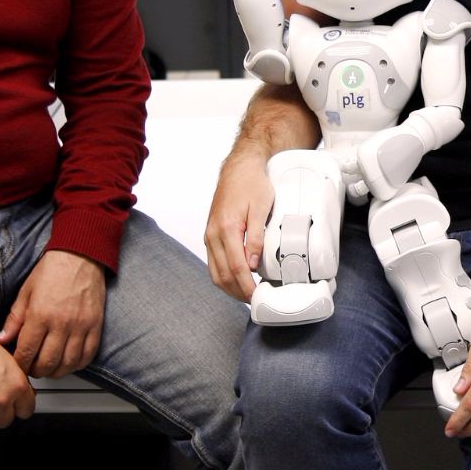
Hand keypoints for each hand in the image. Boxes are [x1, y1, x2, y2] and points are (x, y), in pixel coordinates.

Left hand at [0, 250, 106, 377]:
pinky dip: (78, 364)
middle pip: (47, 363)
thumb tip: (2, 340)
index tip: (19, 364)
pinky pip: (88, 354)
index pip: (26, 353)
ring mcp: (81, 325)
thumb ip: (14, 319)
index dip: (20, 364)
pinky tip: (69, 362)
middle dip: (37, 371)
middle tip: (33, 368)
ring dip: (57, 371)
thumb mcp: (26, 292)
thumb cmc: (52, 270)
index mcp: (40, 315)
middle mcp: (61, 323)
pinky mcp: (95, 324)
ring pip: (68, 363)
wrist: (80, 255)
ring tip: (50, 368)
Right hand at [205, 158, 273, 300]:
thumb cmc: (251, 184)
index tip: (256, 297)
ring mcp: (209, 235)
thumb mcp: (261, 208)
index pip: (235, 268)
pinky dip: (223, 276)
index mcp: (226, 228)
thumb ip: (256, 237)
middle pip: (221, 275)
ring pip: (214, 272)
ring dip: (229, 288)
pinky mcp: (211, 234)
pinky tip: (236, 280)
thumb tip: (253, 263)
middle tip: (254, 301)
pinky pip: (213, 262)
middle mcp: (213, 234)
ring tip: (246, 295)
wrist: (239, 168)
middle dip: (237, 292)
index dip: (246, 287)